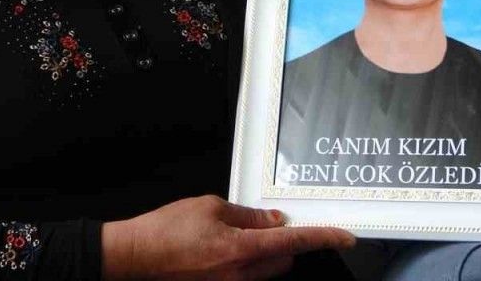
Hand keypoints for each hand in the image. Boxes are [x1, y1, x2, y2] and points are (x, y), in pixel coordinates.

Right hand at [101, 195, 355, 279]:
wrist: (133, 258)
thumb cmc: (166, 230)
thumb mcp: (209, 207)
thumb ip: (246, 215)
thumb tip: (273, 220)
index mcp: (240, 249)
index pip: (294, 242)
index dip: (324, 238)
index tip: (346, 236)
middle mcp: (240, 275)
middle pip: (283, 259)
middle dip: (283, 242)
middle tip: (262, 223)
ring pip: (266, 270)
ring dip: (263, 253)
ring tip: (233, 236)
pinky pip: (246, 277)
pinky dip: (245, 263)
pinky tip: (222, 250)